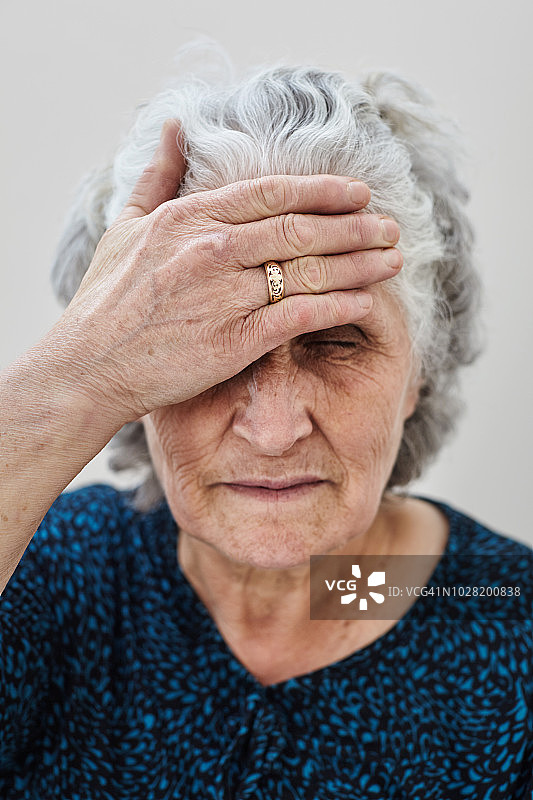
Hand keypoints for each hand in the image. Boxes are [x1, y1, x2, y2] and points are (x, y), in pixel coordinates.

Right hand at [58, 120, 401, 423]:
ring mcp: (226, 295)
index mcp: (191, 216)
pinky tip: (367, 303)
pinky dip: (338, 308)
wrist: (90, 363)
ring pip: (309, 271)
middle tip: (391, 227)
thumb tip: (172, 127)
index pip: (273, 193)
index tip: (359, 193)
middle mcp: (214, 249)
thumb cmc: (106, 298)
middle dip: (356, 227)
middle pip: (302, 229)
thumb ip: (158, 176)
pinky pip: (300, 317)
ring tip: (393, 260)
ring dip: (359, 264)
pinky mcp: (234, 340)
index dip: (324, 191)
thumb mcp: (126, 225)